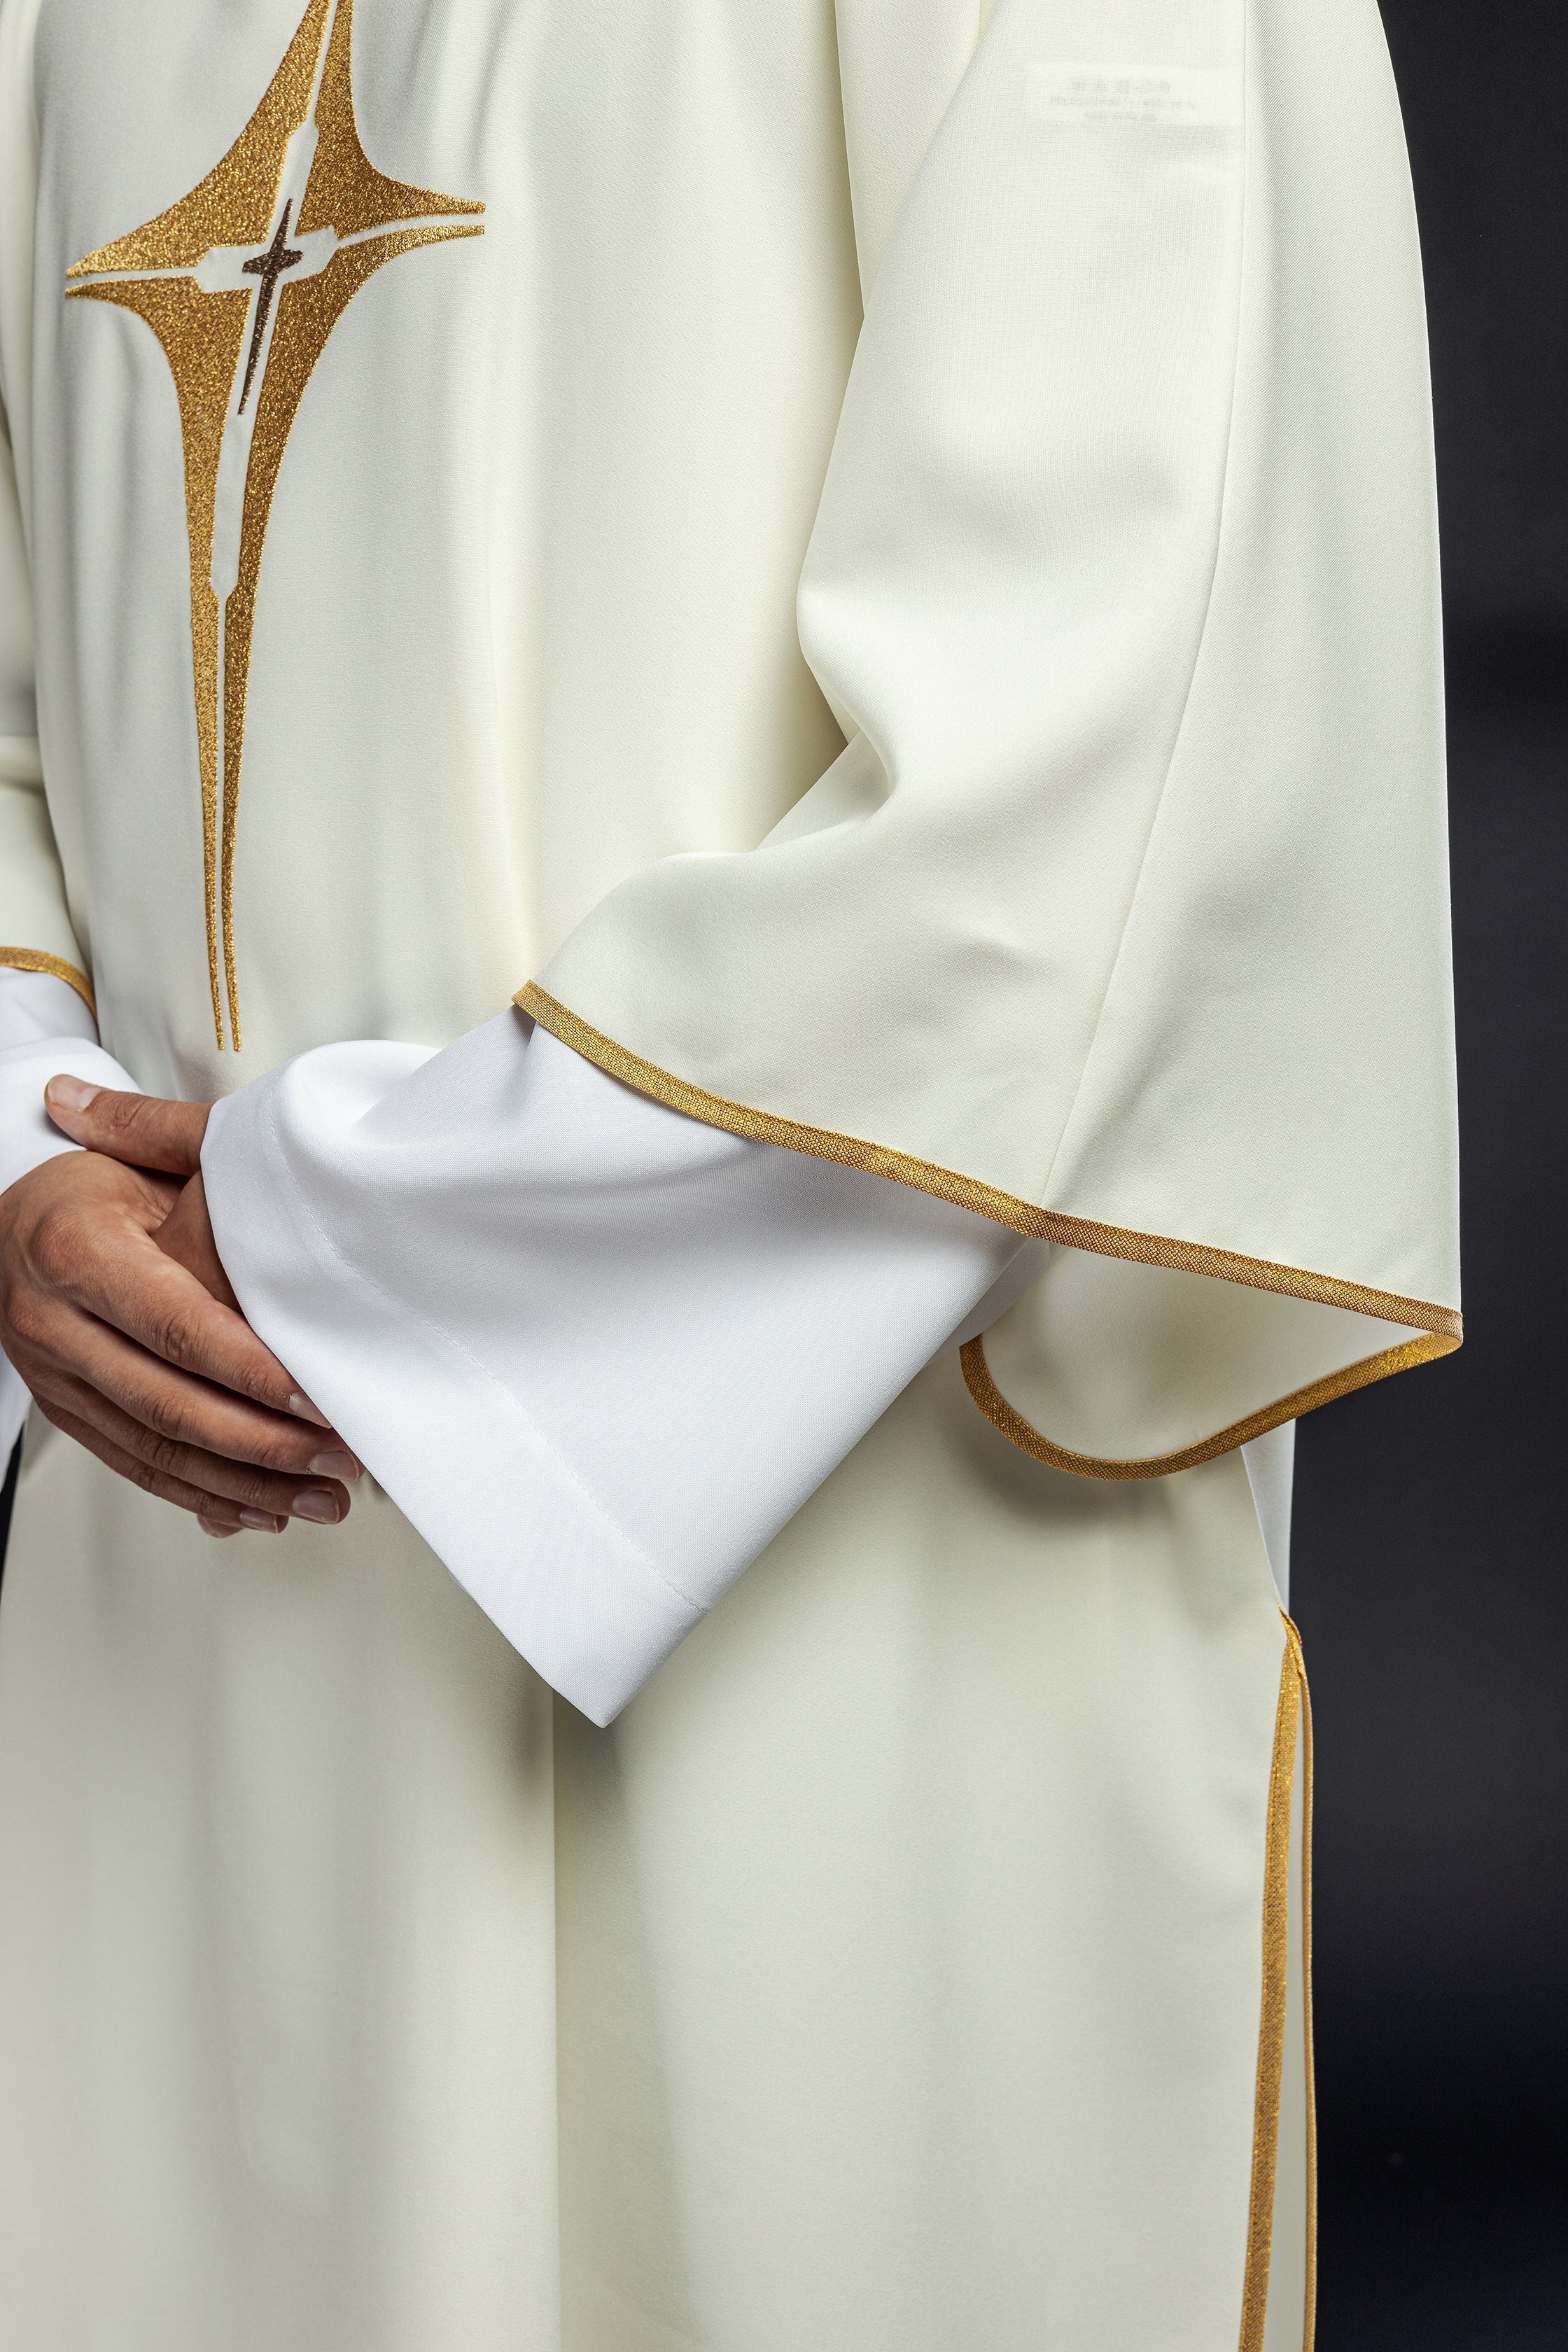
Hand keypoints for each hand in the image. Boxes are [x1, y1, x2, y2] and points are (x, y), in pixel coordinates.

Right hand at [0, 1076, 358, 1537]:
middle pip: (169, 1403)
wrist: (4, 1227)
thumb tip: (282, 1164)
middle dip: (265, 1442)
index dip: (250, 1370)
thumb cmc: (86, 1191)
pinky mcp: (67, 1411)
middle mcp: (55, 1323)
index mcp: (76, 1254)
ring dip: (247, 1483)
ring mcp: (56, 1376)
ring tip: (321, 1498)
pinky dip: (205, 1493)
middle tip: (341, 1456)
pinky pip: (137, 1465)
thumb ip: (202, 1172)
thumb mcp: (140, 1162)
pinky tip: (262, 1509)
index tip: (317, 1399)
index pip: (176, 1326)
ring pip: (156, 1449)